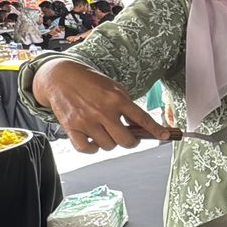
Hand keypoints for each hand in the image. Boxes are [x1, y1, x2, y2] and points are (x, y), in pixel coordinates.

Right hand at [32, 59, 168, 152]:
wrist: (60, 77)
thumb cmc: (90, 82)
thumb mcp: (113, 88)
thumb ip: (126, 106)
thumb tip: (140, 127)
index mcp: (117, 98)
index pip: (142, 118)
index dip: (156, 130)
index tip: (166, 136)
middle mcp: (103, 111)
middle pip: (126, 140)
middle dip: (131, 142)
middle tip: (128, 137)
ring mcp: (86, 121)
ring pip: (108, 146)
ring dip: (110, 143)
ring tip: (105, 131)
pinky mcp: (71, 128)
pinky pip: (87, 149)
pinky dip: (92, 148)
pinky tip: (93, 139)